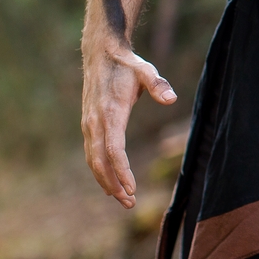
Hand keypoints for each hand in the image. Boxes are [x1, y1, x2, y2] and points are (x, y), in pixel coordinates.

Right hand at [81, 46, 176, 208]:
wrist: (101, 54)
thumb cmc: (126, 64)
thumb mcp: (145, 70)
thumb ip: (158, 84)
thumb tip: (171, 99)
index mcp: (110, 113)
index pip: (113, 150)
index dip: (122, 171)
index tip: (132, 188)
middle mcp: (95, 122)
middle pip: (100, 162)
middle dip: (114, 185)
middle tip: (130, 204)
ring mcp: (89, 125)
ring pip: (93, 161)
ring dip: (106, 182)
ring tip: (123, 199)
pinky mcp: (88, 125)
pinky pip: (91, 154)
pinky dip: (99, 171)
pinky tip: (110, 183)